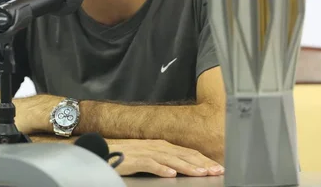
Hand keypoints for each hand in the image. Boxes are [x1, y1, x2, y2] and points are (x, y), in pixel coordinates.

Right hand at [106, 139, 223, 177]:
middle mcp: (157, 146)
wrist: (103, 149)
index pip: (187, 152)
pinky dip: (161, 169)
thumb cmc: (127, 155)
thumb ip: (165, 160)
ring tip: (200, 173)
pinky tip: (171, 174)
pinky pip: (150, 164)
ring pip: (171, 159)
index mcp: (162, 145)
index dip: (203, 159)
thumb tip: (180, 168)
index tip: (217, 167)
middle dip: (201, 163)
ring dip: (186, 166)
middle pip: (183, 155)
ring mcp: (146, 152)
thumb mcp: (150, 155)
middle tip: (216, 170)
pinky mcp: (135, 159)